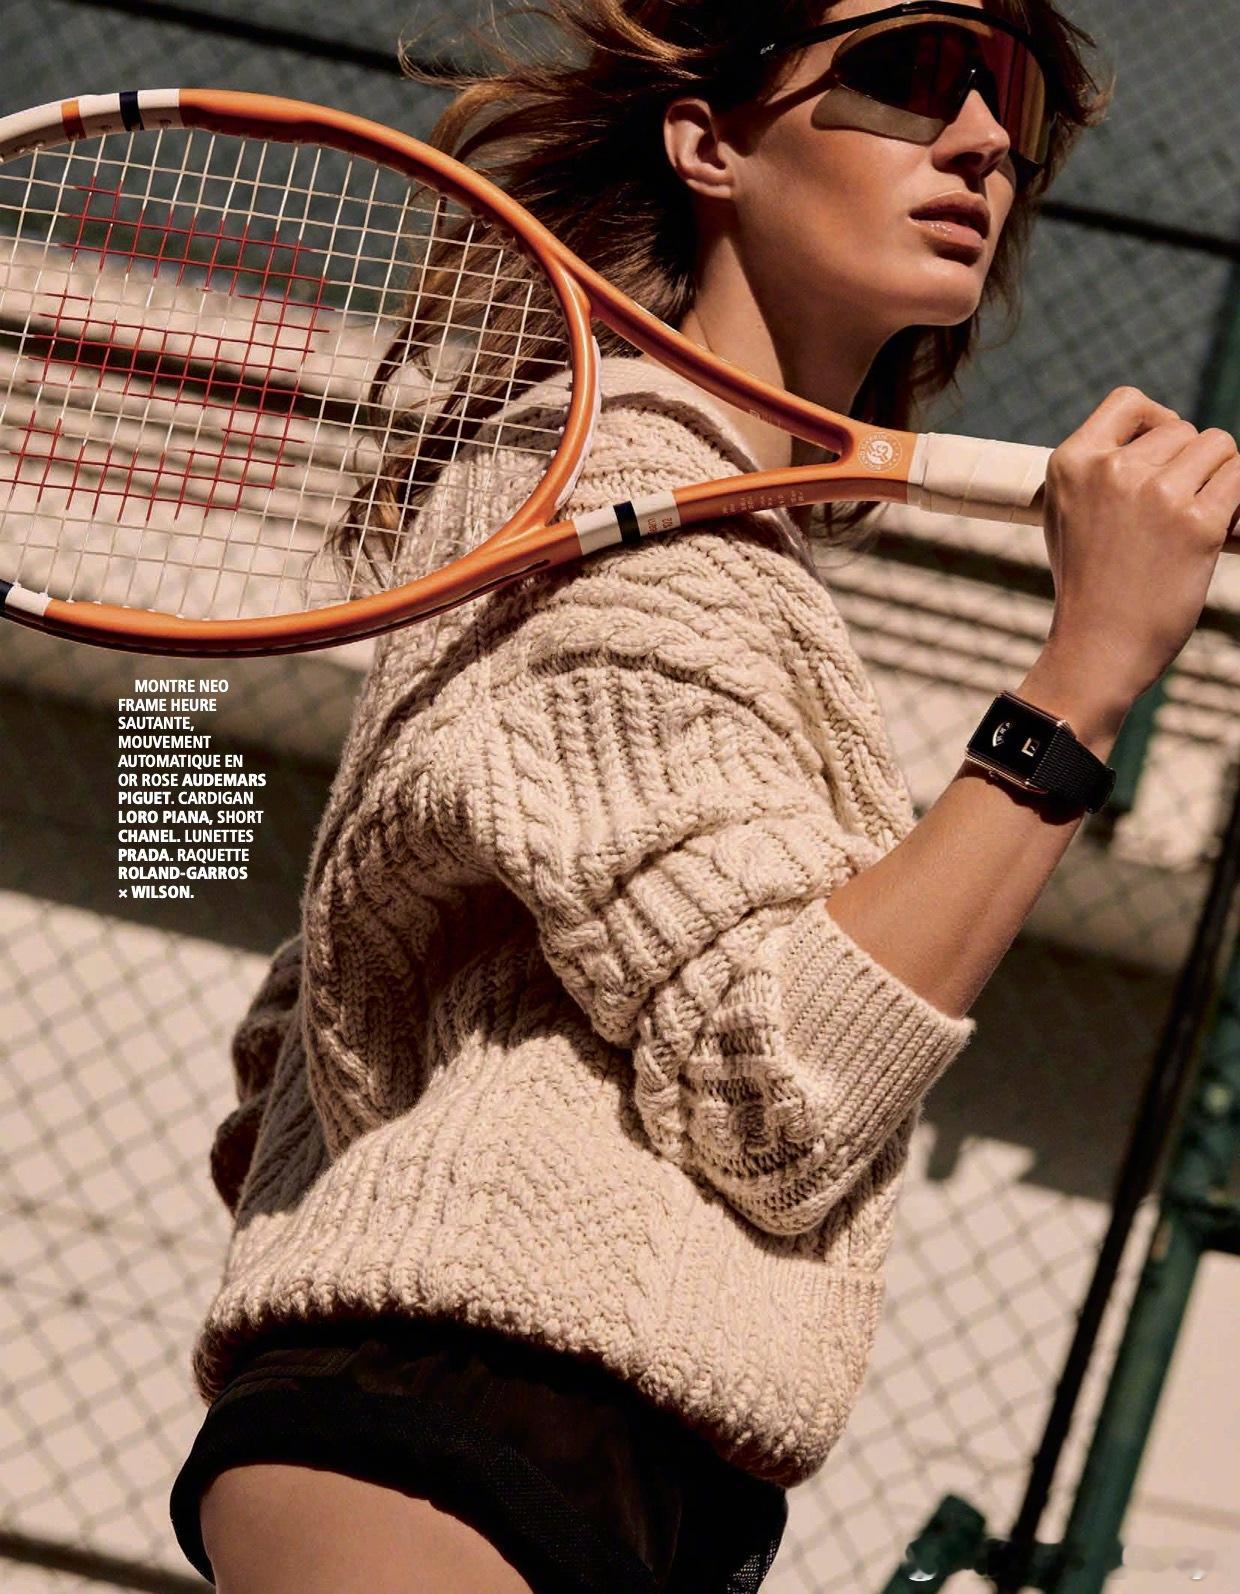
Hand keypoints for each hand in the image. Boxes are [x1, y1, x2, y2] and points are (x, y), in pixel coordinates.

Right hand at [1039, 385, 1239, 709]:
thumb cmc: (1087, 585)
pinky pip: (1239, 478)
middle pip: (1182, 430)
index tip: (1163, 450)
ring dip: (1217, 478)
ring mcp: (1156, 495)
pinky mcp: (1197, 523)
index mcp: (1071, 462)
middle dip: (1189, 464)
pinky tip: (1220, 528)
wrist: (1097, 647)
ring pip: (1217, 447)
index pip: (1128, 402)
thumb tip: (1157, 435)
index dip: (1156, 420)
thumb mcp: (1066, 515)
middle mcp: (1112, 470)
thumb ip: (1097, 470)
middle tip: (1174, 512)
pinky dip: (1238, 500)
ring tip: (1193, 520)